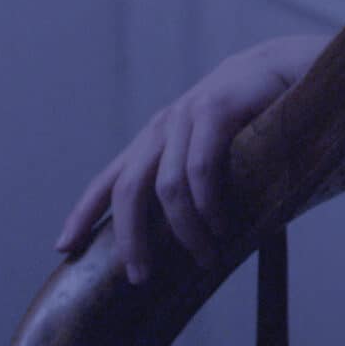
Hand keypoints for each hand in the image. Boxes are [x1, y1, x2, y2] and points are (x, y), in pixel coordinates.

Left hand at [54, 35, 330, 284]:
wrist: (282, 68)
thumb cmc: (249, 119)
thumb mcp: (210, 149)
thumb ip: (192, 180)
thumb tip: (188, 234)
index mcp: (154, 140)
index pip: (108, 180)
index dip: (83, 213)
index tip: (63, 247)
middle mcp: (162, 128)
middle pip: (128, 190)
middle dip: (130, 238)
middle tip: (141, 277)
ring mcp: (186, 117)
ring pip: (168, 188)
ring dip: (185, 231)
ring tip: (205, 257)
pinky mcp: (215, 110)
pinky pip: (201, 168)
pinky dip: (208, 204)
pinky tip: (221, 226)